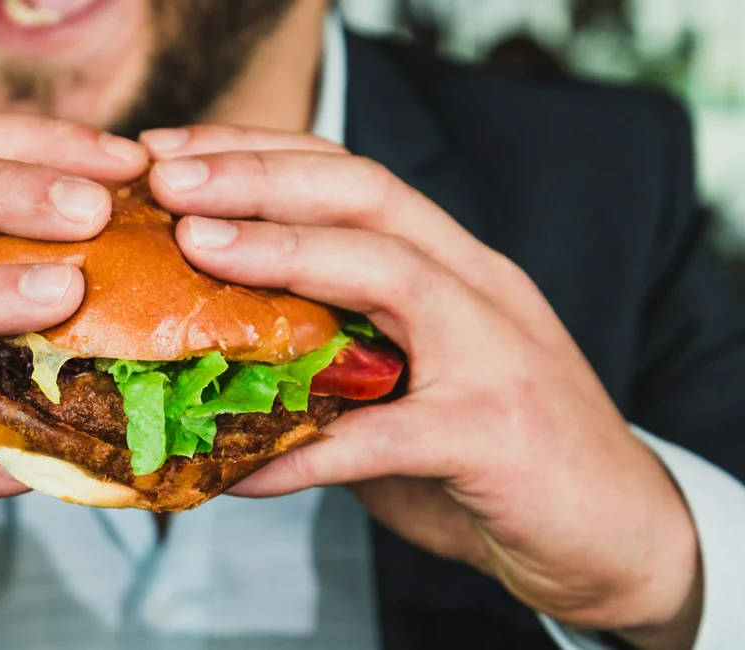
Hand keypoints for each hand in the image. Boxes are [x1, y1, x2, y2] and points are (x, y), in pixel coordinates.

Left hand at [140, 126, 702, 649]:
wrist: (617, 536)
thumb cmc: (496, 456)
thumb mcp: (409, 387)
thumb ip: (332, 362)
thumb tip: (213, 357)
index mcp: (452, 266)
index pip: (352, 176)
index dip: (260, 153)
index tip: (173, 156)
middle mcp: (478, 288)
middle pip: (367, 193)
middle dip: (260, 175)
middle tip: (167, 180)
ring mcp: (496, 353)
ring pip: (389, 270)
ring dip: (283, 251)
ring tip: (196, 248)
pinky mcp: (497, 435)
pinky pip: (381, 436)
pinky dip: (302, 449)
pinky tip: (237, 469)